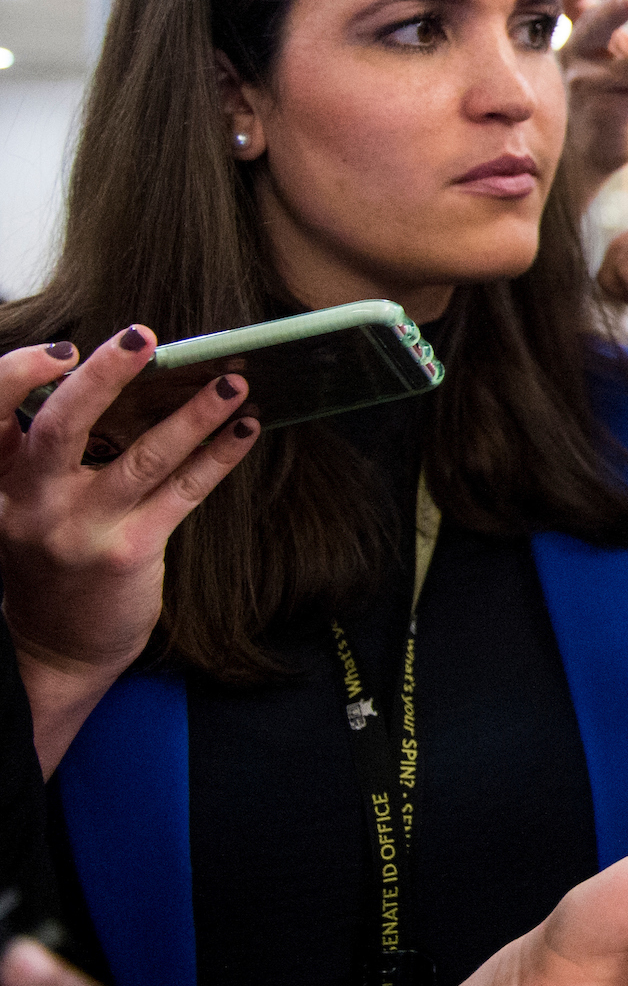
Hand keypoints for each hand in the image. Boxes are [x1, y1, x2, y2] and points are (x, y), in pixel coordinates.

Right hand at [1, 333, 257, 774]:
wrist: (55, 647)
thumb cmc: (47, 560)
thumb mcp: (21, 504)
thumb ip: (39, 452)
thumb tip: (94, 379)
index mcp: (1, 482)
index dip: (17, 377)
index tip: (60, 349)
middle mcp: (35, 502)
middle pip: (63, 427)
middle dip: (103, 377)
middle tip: (142, 338)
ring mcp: (83, 528)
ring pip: (142, 457)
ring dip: (193, 414)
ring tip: (233, 381)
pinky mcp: (131, 550)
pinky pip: (183, 491)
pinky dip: (219, 456)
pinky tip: (246, 429)